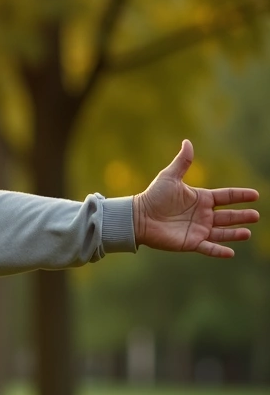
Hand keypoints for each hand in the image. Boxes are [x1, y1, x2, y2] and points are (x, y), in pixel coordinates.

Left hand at [133, 140, 259, 257]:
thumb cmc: (153, 196)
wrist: (138, 217)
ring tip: (247, 232)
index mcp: (201, 199)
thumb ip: (182, 162)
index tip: (255, 195)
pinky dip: (219, 251)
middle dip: (242, 216)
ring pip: (222, 232)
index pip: (226, 197)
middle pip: (228, 216)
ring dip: (235, 233)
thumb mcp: (169, 177)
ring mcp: (198, 229)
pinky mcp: (190, 242)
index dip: (240, 195)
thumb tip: (187, 142)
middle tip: (256, 216)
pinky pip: (208, 248)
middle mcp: (203, 215)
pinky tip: (230, 252)